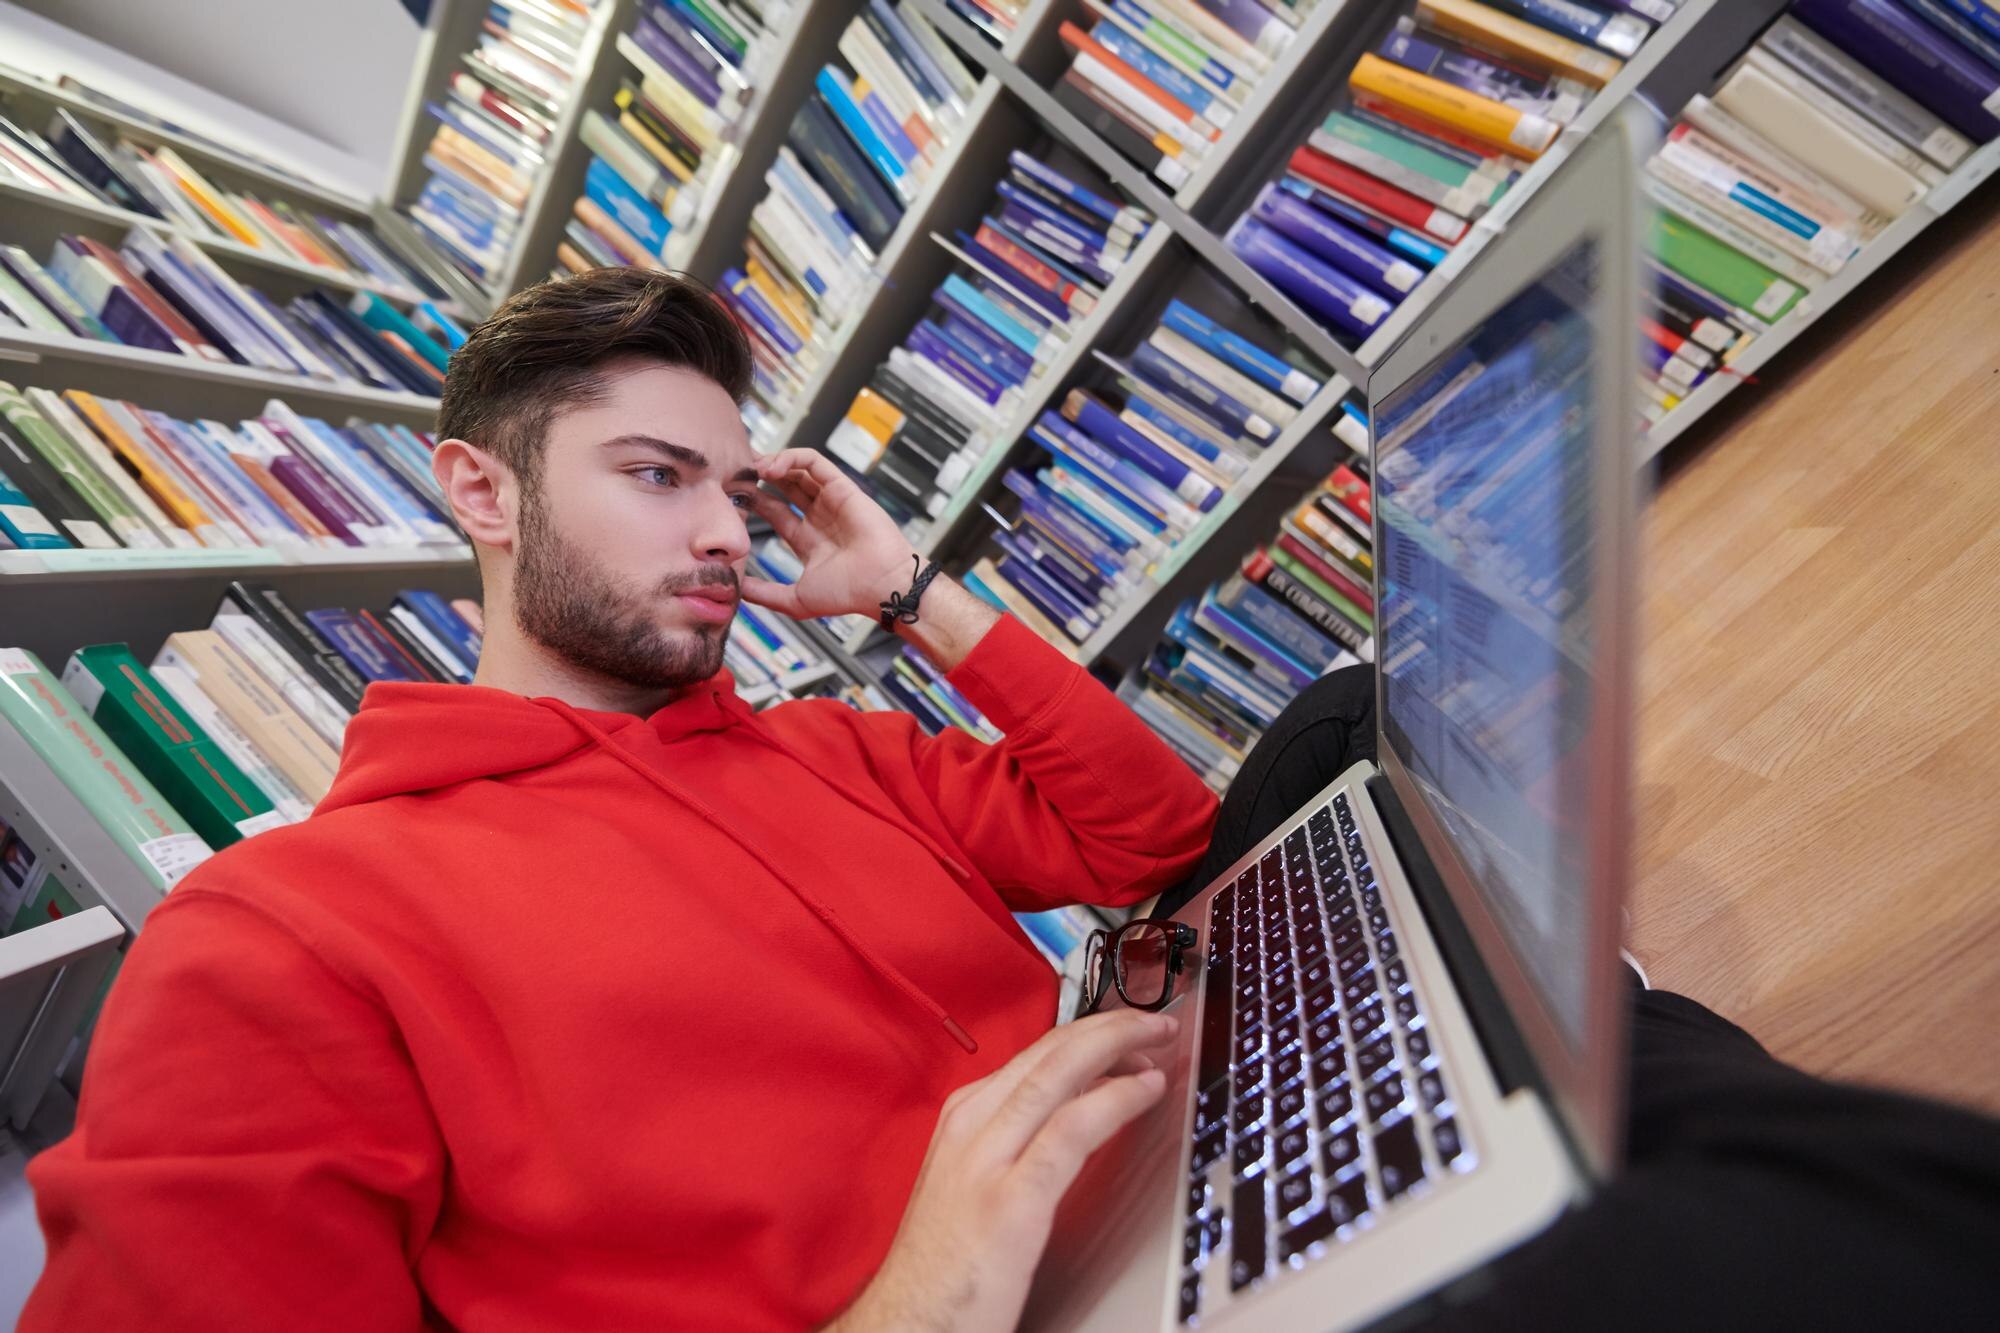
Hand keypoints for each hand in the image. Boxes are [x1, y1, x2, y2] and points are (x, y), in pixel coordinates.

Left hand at [741, 449, 921, 622]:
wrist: (880, 586)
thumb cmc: (846, 595)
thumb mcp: (796, 600)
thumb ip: (765, 594)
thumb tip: (736, 590)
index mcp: (809, 539)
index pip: (776, 512)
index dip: (754, 501)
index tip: (732, 498)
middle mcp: (820, 517)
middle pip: (785, 487)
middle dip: (760, 478)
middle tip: (736, 473)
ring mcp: (831, 500)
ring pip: (798, 471)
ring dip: (773, 464)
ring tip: (752, 467)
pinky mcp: (842, 487)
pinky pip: (814, 462)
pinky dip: (792, 458)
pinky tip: (772, 468)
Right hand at [823, 1010, 1179, 1332]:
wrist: (906, 1326)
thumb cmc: (943, 1266)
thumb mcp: (973, 1184)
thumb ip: (1016, 1144)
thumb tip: (1076, 1110)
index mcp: (963, 1118)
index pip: (1036, 1053)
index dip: (1090, 1033)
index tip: (1129, 1031)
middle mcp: (972, 1126)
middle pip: (1052, 1051)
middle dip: (1112, 1026)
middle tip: (1157, 1023)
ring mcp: (988, 1160)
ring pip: (1062, 1074)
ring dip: (1120, 1046)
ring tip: (1161, 1042)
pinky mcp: (1011, 1201)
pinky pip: (1074, 1130)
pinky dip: (1116, 1100)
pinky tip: (1146, 1091)